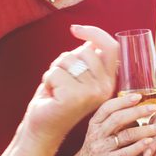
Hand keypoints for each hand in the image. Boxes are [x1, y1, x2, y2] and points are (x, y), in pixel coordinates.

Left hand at [21, 25, 119, 142]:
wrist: (43, 126)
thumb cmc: (57, 98)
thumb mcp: (76, 75)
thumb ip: (86, 59)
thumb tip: (89, 40)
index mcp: (109, 81)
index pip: (111, 47)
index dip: (94, 33)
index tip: (74, 29)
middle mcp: (105, 87)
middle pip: (85, 51)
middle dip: (65, 60)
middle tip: (61, 80)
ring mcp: (91, 93)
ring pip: (68, 60)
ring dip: (55, 71)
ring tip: (56, 89)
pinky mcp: (74, 97)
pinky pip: (55, 73)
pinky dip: (47, 81)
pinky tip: (51, 96)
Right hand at [68, 93, 155, 155]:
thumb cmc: (95, 150)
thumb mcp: (99, 133)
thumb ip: (114, 122)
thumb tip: (135, 109)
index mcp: (94, 124)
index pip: (107, 107)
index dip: (123, 100)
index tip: (138, 96)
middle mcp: (97, 134)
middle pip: (118, 119)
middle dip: (137, 112)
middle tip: (153, 108)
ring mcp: (101, 148)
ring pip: (125, 135)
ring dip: (144, 130)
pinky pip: (125, 153)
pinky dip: (138, 147)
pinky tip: (149, 142)